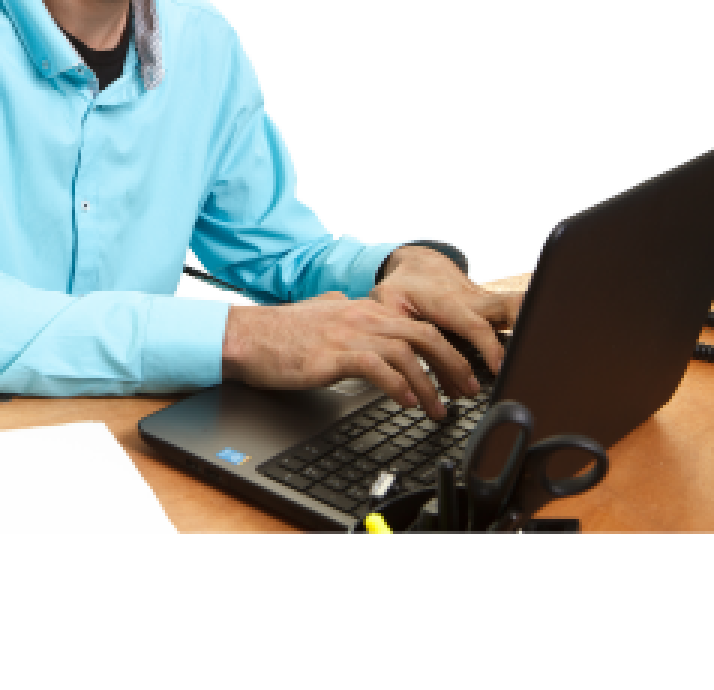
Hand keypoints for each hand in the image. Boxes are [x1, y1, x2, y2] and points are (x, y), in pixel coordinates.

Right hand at [222, 290, 470, 420]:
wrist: (246, 336)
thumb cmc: (279, 332)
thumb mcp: (320, 313)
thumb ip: (341, 309)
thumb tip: (350, 304)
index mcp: (363, 309)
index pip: (419, 323)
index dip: (447, 348)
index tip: (462, 372)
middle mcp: (362, 316)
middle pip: (424, 334)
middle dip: (453, 363)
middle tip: (468, 390)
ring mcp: (348, 333)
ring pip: (405, 352)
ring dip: (429, 383)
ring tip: (439, 408)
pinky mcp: (332, 354)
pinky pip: (375, 366)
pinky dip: (396, 384)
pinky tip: (406, 401)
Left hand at [369, 246, 524, 394]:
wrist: (418, 263)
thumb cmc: (402, 287)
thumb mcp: (389, 306)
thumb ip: (402, 337)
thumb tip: (418, 376)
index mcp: (449, 302)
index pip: (474, 326)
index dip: (488, 347)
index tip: (499, 368)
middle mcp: (473, 301)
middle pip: (509, 305)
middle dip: (525, 323)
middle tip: (537, 353)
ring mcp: (486, 303)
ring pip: (517, 305)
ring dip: (532, 322)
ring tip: (543, 354)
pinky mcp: (491, 308)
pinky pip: (513, 315)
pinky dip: (524, 329)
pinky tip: (532, 352)